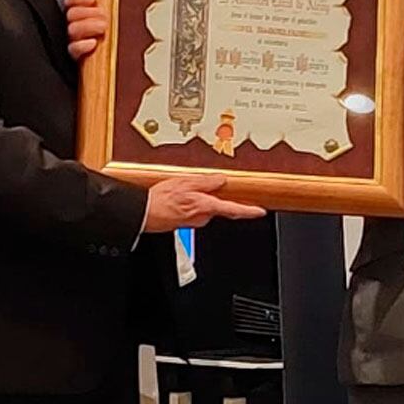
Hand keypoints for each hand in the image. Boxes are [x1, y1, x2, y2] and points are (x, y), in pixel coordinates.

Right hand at [64, 0, 107, 59]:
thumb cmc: (113, 40)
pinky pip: (73, 48)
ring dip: (89, 26)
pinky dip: (83, 45)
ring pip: (72, 28)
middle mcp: (74, 26)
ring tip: (103, 27)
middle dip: (89, 12)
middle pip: (72, 13)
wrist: (110, 65)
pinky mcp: (75, 56)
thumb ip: (105, 9)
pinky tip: (93, 43)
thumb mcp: (110, 20)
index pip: (71, 0)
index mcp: (80, 14)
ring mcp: (73, 40)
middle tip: (104, 17)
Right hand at [143, 175, 266, 230]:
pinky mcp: (185, 223)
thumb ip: (206, 181)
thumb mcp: (185, 182)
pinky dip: (191, 204)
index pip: (234, 210)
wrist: (143, 214)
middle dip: (215, 198)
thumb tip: (221, 180)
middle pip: (219, 207)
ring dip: (200, 200)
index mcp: (205, 206)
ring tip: (183, 191)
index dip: (249, 211)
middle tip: (205, 187)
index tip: (260, 212)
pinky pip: (195, 211)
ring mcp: (194, 222)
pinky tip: (179, 199)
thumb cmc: (160, 200)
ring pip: (206, 209)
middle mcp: (202, 217)